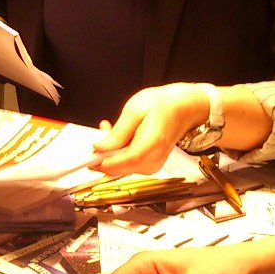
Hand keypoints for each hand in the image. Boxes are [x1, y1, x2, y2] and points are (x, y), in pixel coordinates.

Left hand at [89, 84, 208, 176]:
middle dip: (104, 155)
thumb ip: (117, 132)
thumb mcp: (135, 109)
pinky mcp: (150, 165)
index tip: (89, 156)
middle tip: (99, 135)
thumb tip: (100, 148)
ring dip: (111, 153)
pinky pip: (128, 164)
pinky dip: (119, 153)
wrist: (186, 108)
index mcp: (151, 144)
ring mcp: (153, 165)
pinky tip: (118, 138)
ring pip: (122, 168)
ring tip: (110, 130)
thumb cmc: (164, 105)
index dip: (103, 161)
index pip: (123, 162)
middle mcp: (154, 160)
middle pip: (120, 168)